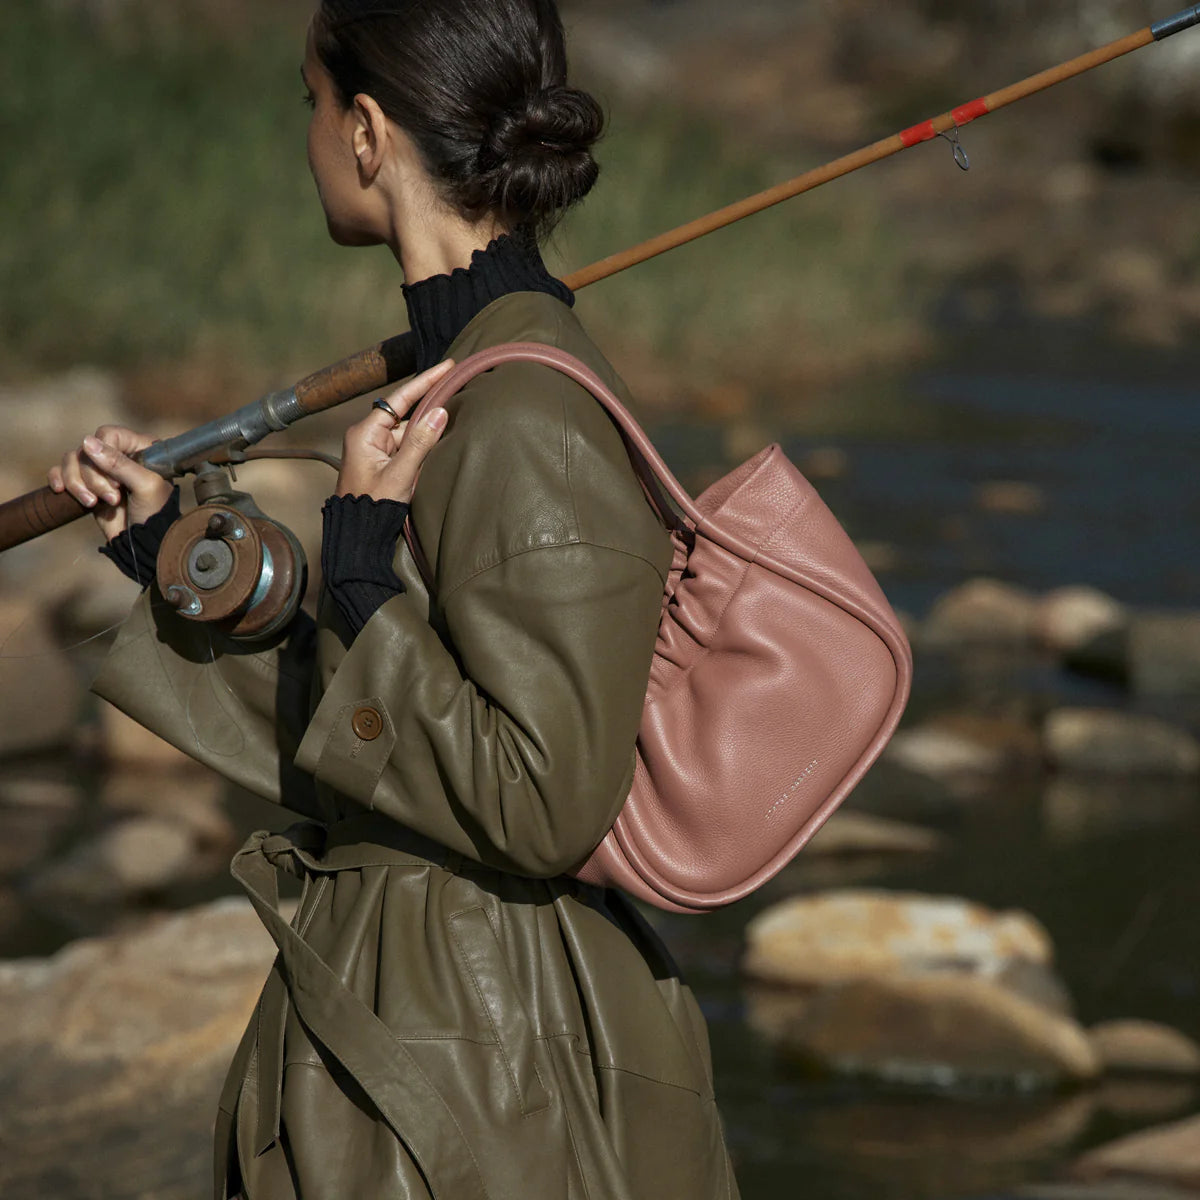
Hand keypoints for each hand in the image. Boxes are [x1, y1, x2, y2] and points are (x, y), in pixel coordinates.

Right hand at [48, 426, 173, 541]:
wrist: (144, 542)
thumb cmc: (154, 512)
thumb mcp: (145, 485)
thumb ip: (119, 463)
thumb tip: (86, 441)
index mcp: (140, 448)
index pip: (109, 434)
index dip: (106, 455)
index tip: (118, 481)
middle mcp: (119, 454)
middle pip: (88, 449)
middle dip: (95, 478)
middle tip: (114, 499)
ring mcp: (101, 470)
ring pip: (72, 460)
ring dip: (78, 484)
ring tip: (93, 503)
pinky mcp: (85, 485)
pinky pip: (60, 471)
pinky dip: (59, 480)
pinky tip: (61, 491)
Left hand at [336, 360, 454, 501]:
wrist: (357, 534)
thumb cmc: (373, 505)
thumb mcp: (400, 474)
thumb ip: (420, 443)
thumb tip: (440, 412)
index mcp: (365, 433)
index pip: (399, 399)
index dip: (425, 382)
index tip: (447, 366)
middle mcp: (368, 436)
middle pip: (405, 413)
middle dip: (430, 404)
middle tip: (457, 385)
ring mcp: (375, 450)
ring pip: (408, 431)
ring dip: (428, 428)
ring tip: (455, 414)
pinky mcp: (382, 463)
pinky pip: (406, 446)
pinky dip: (422, 444)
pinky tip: (440, 438)